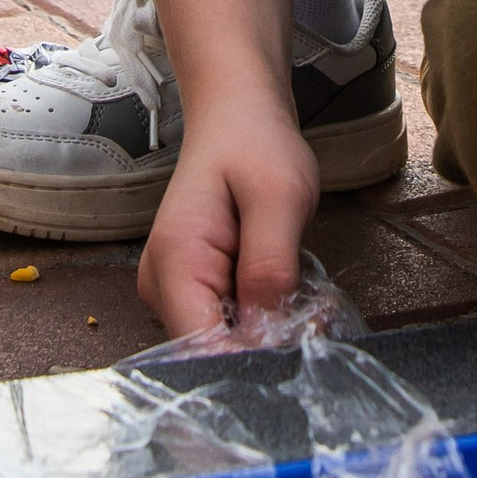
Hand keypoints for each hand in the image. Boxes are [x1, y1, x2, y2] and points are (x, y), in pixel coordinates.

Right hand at [139, 95, 317, 337]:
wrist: (237, 118)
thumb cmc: (256, 146)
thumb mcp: (279, 198)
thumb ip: (270, 267)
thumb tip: (264, 334)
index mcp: (175, 261)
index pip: (199, 347)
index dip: (248, 359)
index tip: (296, 349)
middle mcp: (162, 285)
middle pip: (210, 352)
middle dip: (265, 347)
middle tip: (314, 320)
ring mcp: (175, 291)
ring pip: (223, 343)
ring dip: (267, 333)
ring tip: (304, 301)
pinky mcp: (194, 291)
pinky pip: (228, 325)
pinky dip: (262, 318)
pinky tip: (286, 295)